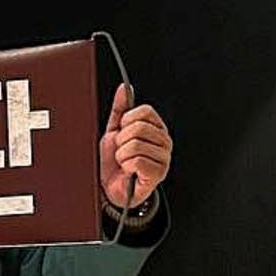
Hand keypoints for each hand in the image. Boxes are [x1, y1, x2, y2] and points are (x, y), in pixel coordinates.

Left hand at [98, 82, 171, 207]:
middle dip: (121, 140)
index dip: (126, 121)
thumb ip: (119, 109)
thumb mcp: (113, 131)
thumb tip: (124, 88)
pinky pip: (136, 161)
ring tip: (124, 161)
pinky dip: (126, 166)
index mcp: (156, 128)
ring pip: (135, 145)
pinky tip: (129, 170)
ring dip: (121, 155)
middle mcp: (164, 141)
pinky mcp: (158, 173)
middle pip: (138, 127)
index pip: (144, 111)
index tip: (122, 131)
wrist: (112, 187)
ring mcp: (164, 158)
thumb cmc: (115, 161)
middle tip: (121, 150)